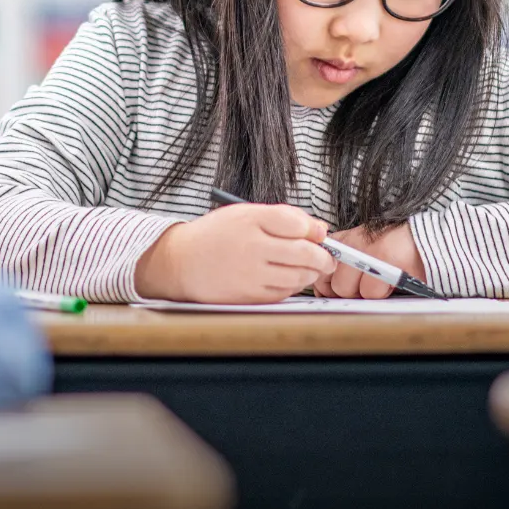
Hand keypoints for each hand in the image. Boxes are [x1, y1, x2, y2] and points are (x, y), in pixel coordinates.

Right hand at [133, 203, 332, 303]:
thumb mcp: (245, 213)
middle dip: (324, 256)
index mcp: (250, 220)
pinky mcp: (250, 295)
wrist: (181, 262)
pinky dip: (294, 286)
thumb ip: (283, 217)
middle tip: (327, 257)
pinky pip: (285, 292)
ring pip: (299, 276)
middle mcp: (251, 247)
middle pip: (304, 252)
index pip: (297, 223)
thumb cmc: (215, 236)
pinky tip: (289, 278)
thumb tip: (319, 230)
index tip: (319, 234)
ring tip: (310, 268)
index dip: (314, 230)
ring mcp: (251, 274)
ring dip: (312, 273)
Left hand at [314, 222, 425, 298]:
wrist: (424, 241)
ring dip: (369, 293)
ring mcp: (367, 251)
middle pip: (336, 285)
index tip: (345, 287)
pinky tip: (392, 281)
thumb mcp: (360, 252)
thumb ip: (340, 268)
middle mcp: (352, 243)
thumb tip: (322, 291)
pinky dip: (384, 292)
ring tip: (382, 280)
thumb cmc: (392, 251)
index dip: (330, 286)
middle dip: (352, 292)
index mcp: (343, 241)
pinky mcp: (385, 260)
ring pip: (351, 291)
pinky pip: (372, 292)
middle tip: (369, 283)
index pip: (320, 271)